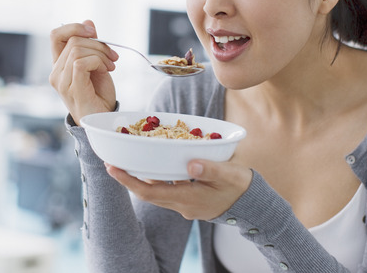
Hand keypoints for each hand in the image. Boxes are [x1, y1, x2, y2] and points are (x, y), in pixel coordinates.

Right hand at [49, 20, 119, 121]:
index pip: (56, 35)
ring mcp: (61, 82)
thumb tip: (88, 22)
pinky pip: (81, 62)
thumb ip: (91, 45)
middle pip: (73, 40)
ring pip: (77, 49)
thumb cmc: (99, 95)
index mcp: (60, 65)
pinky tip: (105, 71)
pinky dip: (97, 62)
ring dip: (100, 54)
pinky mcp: (72, 89)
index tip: (94, 32)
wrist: (104, 120)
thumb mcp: (97, 64)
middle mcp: (56, 73)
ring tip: (110, 65)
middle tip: (113, 57)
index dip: (74, 27)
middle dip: (98, 44)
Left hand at [106, 159, 252, 219]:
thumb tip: (190, 164)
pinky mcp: (190, 199)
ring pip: (157, 191)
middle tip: (112, 162)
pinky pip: (167, 189)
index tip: (112, 168)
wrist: (255, 205)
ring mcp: (185, 203)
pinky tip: (155, 163)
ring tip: (128, 161)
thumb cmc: (242, 187)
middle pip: (148, 192)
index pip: (150, 192)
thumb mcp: (229, 175)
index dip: (129, 181)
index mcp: (188, 199)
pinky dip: (157, 177)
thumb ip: (210, 169)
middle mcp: (182, 204)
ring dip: (141, 178)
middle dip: (129, 179)